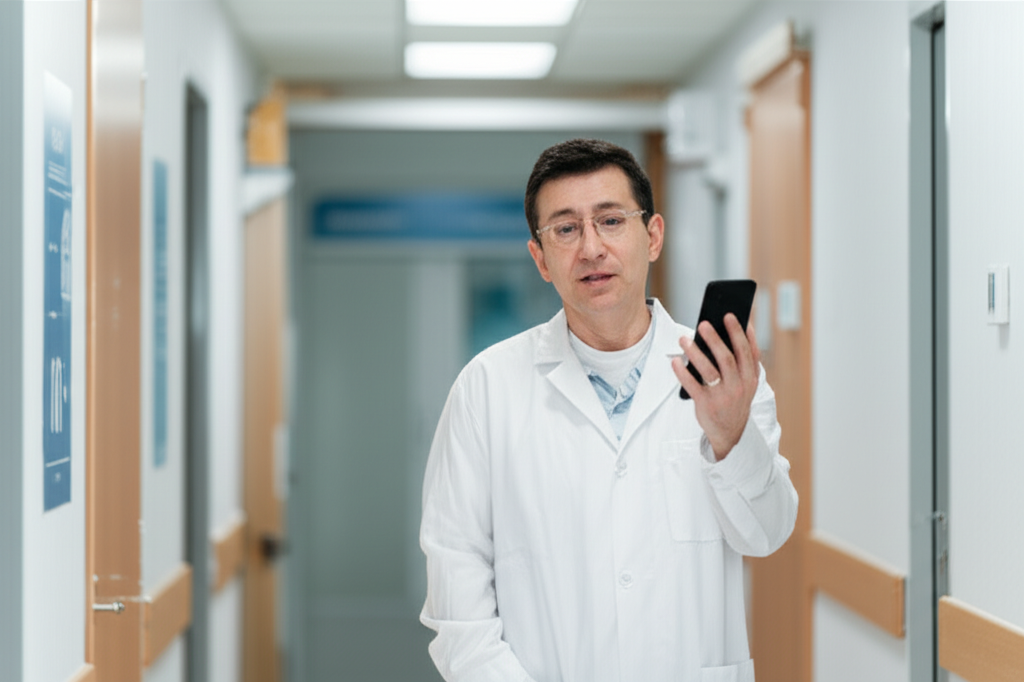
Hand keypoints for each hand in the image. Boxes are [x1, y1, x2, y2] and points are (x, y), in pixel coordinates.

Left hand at [671, 314, 761, 459]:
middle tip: (703, 323)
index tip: (730, 315)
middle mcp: (739, 386)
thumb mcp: (745, 383)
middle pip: (727, 358)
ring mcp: (723, 396)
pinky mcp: (706, 405)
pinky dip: (683, 372)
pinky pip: (692, 386)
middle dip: (716, 339)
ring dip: (695, 353)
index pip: (748, 351)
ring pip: (709, 370)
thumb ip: (739, 362)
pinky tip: (675, 360)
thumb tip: (722, 334)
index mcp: (750, 377)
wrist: (730, 434)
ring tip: (683, 339)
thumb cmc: (734, 399)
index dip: (740, 333)